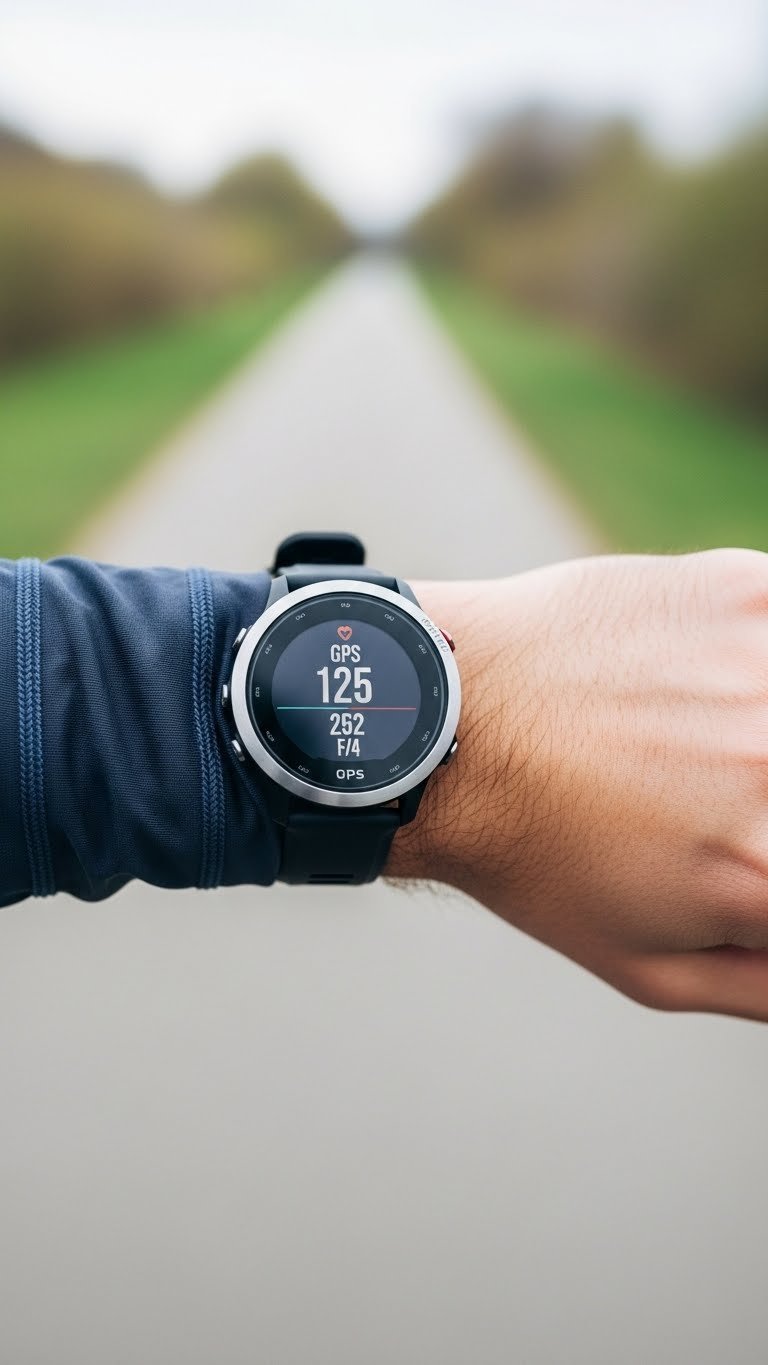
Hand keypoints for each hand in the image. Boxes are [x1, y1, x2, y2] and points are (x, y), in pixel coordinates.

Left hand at [389, 550, 767, 1021]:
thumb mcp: (653, 967)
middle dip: (760, 803)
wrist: (447, 721)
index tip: (749, 848)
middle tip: (715, 795)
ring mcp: (767, 667)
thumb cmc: (539, 853)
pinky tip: (710, 682)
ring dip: (757, 732)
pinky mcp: (748, 593)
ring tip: (705, 746)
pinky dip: (758, 666)